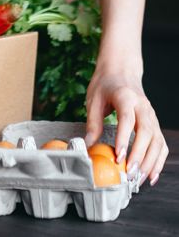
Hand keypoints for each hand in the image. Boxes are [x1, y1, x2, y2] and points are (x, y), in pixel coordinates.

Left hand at [85, 67, 168, 186]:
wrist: (122, 71)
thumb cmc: (105, 84)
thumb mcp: (93, 99)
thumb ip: (92, 122)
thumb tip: (88, 145)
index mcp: (126, 97)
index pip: (127, 119)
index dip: (123, 139)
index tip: (118, 156)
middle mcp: (143, 107)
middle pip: (146, 133)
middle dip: (139, 155)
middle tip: (129, 172)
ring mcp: (152, 116)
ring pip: (157, 141)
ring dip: (150, 162)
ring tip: (139, 179)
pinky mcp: (155, 124)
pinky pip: (161, 144)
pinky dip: (158, 160)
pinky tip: (151, 175)